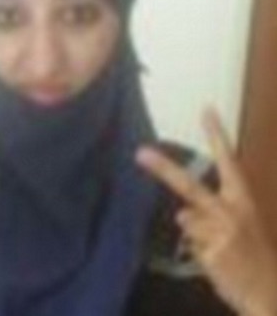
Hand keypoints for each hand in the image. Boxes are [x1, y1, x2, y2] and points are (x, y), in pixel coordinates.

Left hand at [136, 108, 276, 315]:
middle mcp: (231, 211)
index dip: (217, 135)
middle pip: (190, 186)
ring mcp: (221, 232)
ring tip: (220, 250)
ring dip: (195, 233)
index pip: (229, 160)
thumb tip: (181, 213)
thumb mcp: (242, 225)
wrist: (273, 295)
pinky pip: (190, 244)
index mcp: (242, 200)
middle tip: (141, 153)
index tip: (206, 109)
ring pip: (187, 220)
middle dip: (164, 169)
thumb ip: (212, 212)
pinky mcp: (213, 253)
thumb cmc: (254, 254)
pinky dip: (198, 251)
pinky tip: (217, 263)